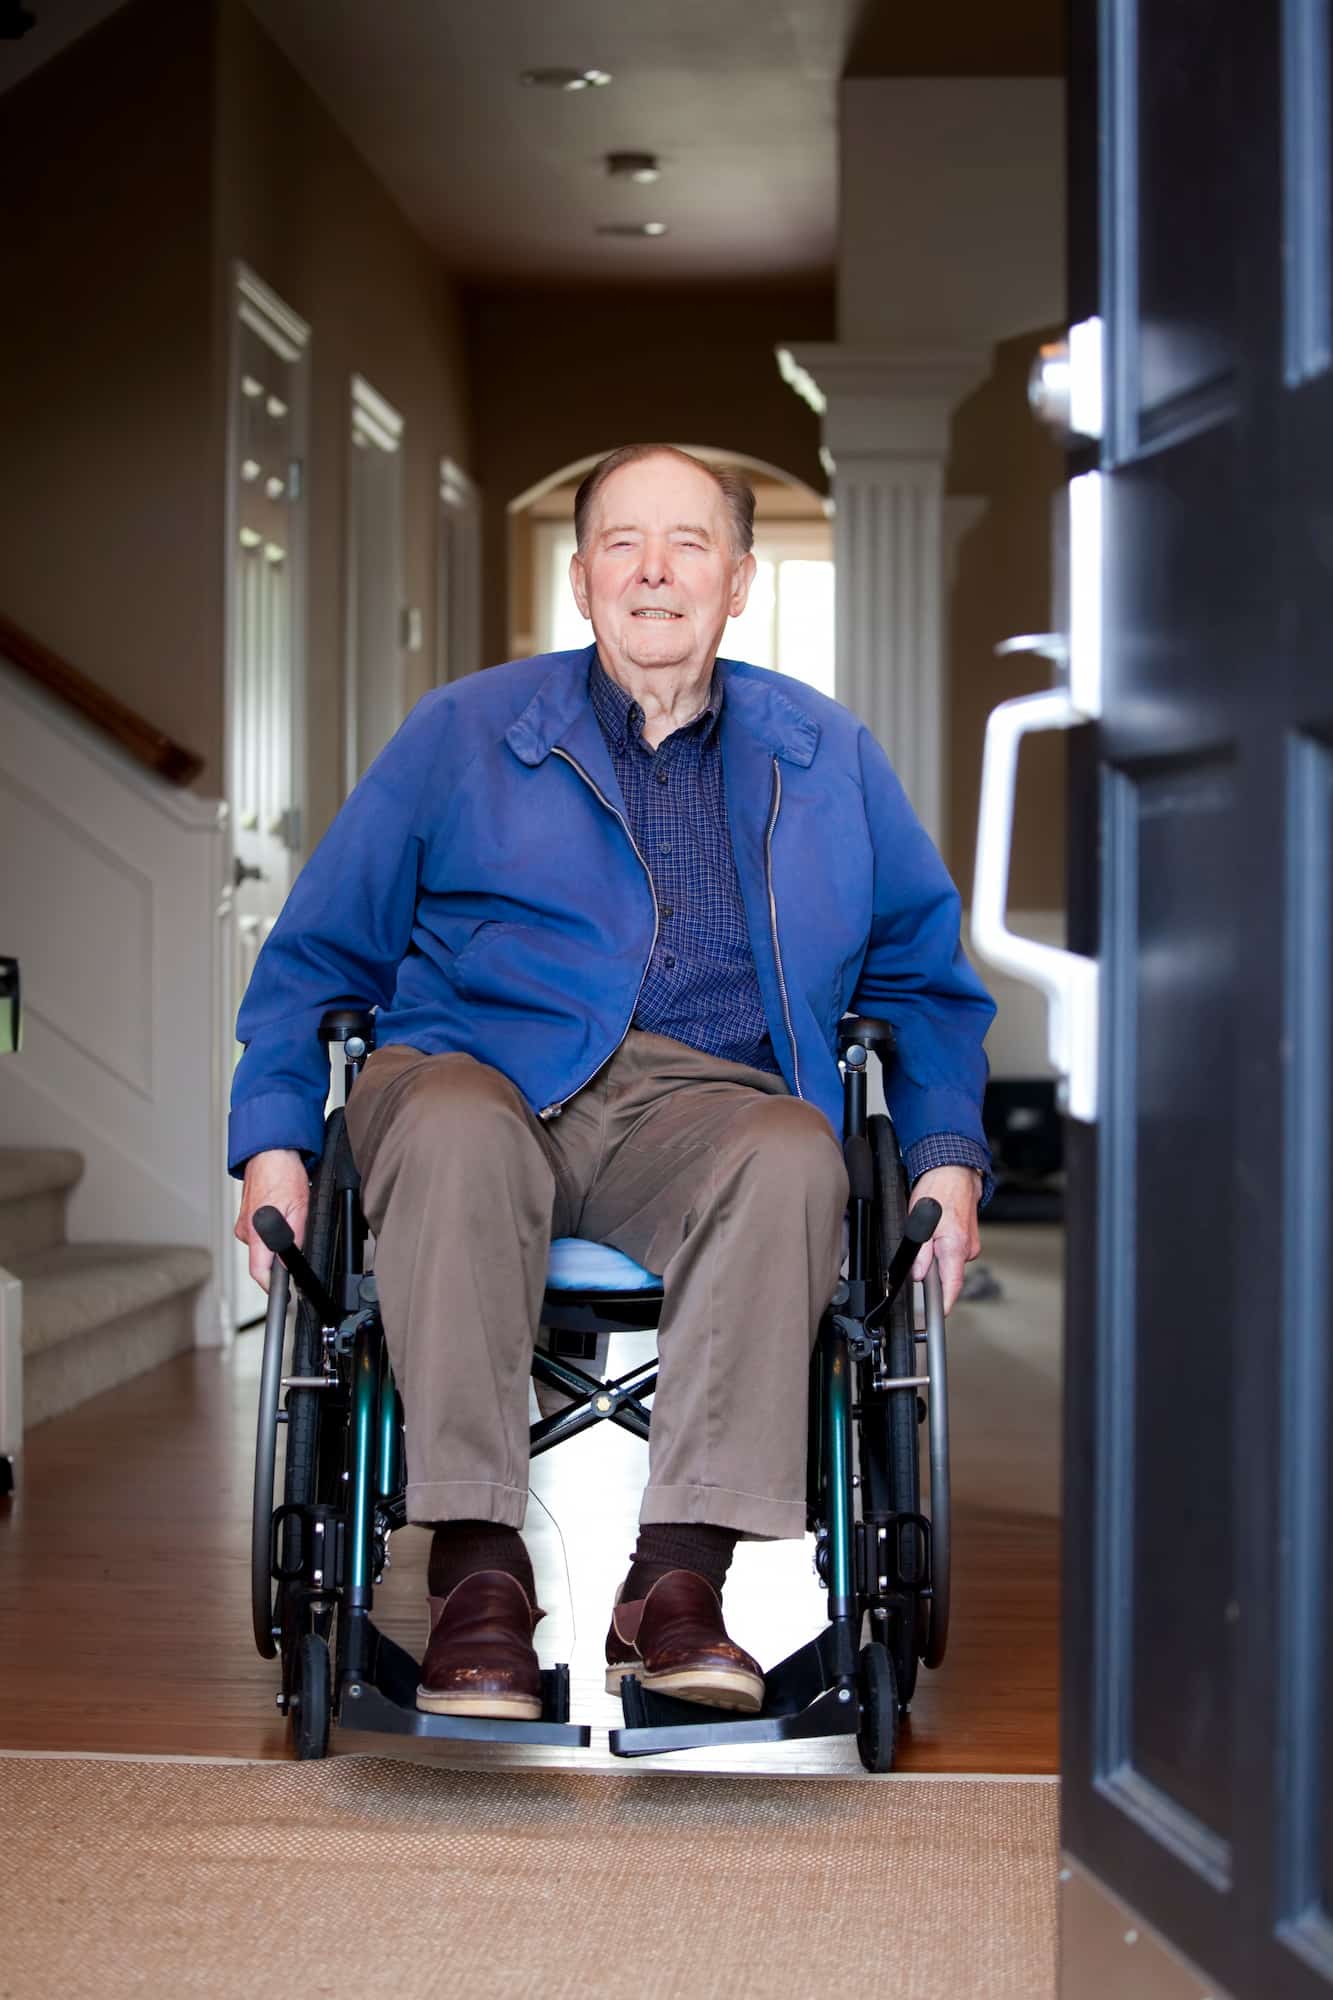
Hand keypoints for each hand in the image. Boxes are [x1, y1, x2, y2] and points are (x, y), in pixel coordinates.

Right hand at [235, 1148, 308, 1290]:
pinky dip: (270, 1229)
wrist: (270, 1151)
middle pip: (260, 1259)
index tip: (281, 1292)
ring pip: (261, 1245)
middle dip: (278, 1258)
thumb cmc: (283, 1173)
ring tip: (290, 1217)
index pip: (258, 1272)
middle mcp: (244, 1230)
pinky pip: (258, 1232)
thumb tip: (290, 1262)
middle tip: (295, 1241)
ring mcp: (242, 1222)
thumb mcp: (300, 1209)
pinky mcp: (244, 1216)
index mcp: (255, 1232)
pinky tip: (281, 1212)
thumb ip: (294, 1239)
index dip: (270, 1286)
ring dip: (275, 1240)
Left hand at [908, 1165, 981, 1314]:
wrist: (954, 1170)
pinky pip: (954, 1250)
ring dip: (937, 1255)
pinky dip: (944, 1245)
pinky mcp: (970, 1237)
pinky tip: (937, 1230)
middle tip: (919, 1256)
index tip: (938, 1315)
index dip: (944, 1304)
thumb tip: (919, 1275)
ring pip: (950, 1260)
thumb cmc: (938, 1190)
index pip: (952, 1286)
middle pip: (949, 1274)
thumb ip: (921, 1253)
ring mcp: (971, 1243)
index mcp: (956, 1248)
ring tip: (928, 1233)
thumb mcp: (919, 1223)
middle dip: (934, 1270)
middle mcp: (968, 1248)